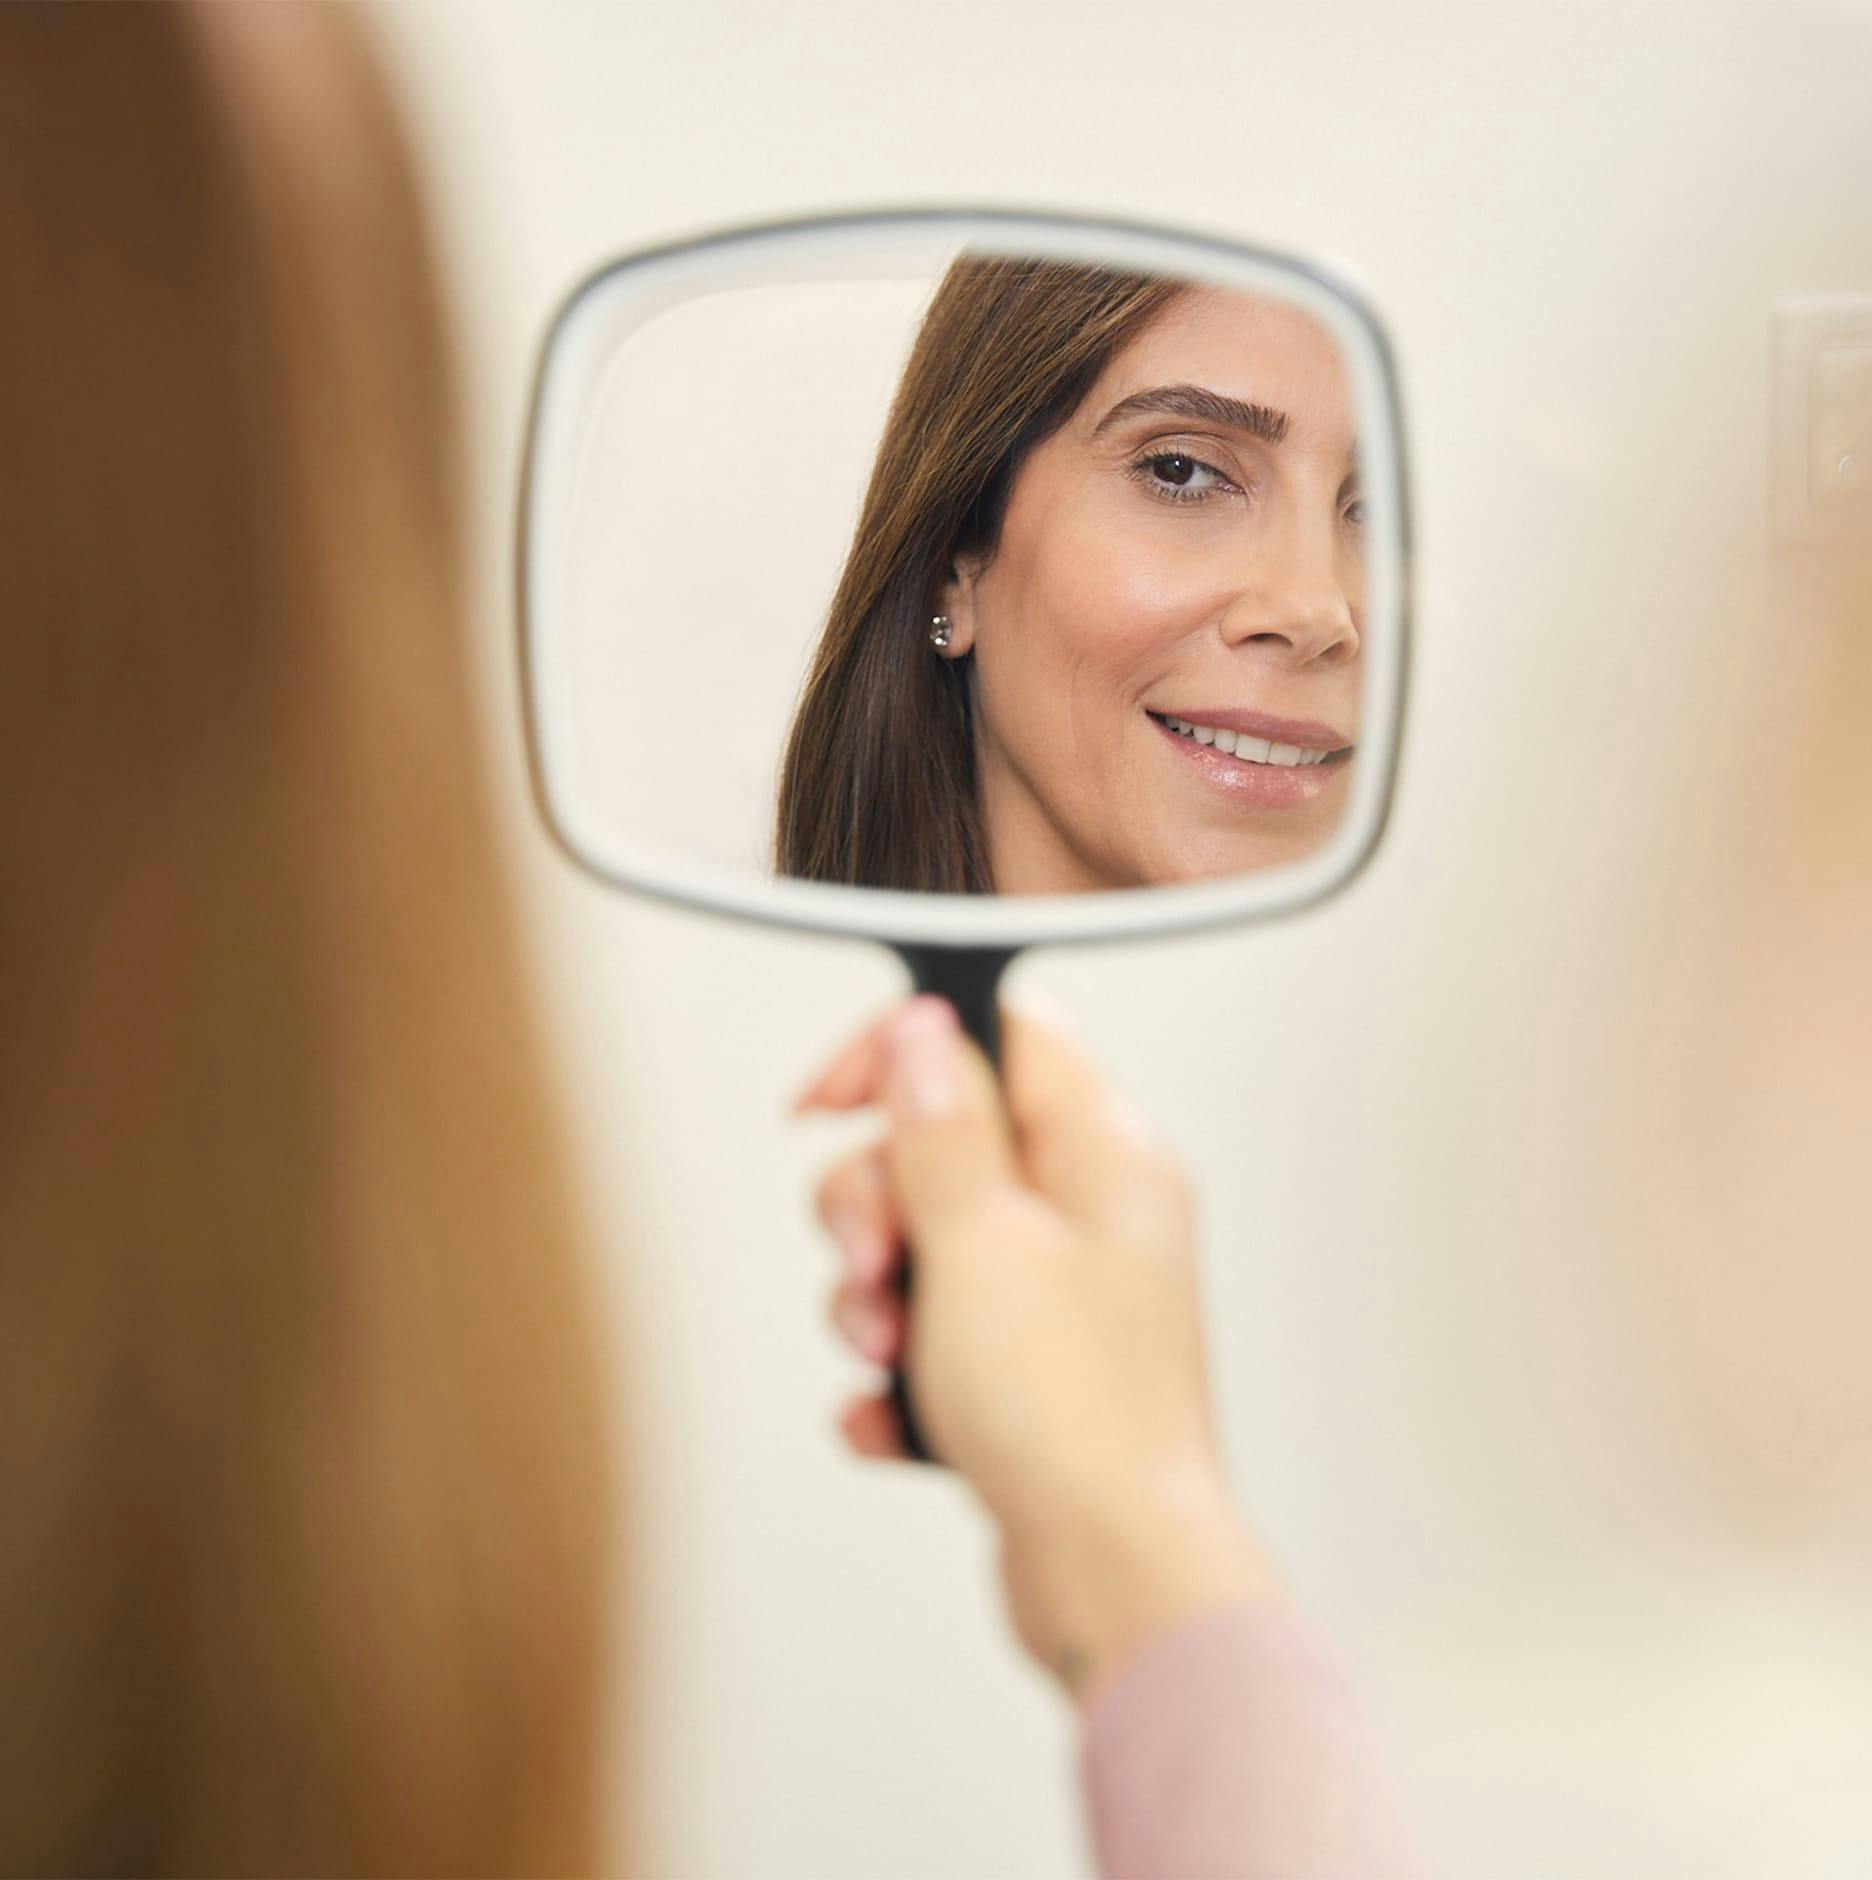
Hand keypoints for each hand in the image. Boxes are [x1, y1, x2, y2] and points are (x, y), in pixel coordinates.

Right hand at [796, 995, 1277, 1698]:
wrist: (1116, 1578)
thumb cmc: (1077, 1414)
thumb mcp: (982, 1242)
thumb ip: (942, 1127)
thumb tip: (924, 1030)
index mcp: (1104, 1153)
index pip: (999, 1033)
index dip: (902, 1049)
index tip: (825, 1103)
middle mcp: (1089, 1214)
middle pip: (937, 1147)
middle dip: (872, 1206)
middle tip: (878, 1265)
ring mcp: (1059, 1298)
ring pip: (923, 1249)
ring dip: (875, 1301)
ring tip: (890, 1359)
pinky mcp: (1030, 1375)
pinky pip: (933, 1343)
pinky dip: (901, 1380)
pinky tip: (895, 1423)